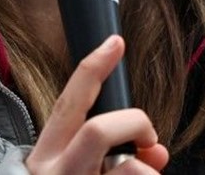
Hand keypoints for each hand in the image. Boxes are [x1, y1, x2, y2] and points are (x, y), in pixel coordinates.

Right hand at [26, 36, 169, 173]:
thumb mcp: (81, 173)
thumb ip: (114, 157)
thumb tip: (157, 150)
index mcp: (47, 155)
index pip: (68, 103)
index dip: (92, 69)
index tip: (115, 42)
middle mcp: (57, 172)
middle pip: (98, 129)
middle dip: (136, 124)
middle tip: (149, 139)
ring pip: (129, 167)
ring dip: (148, 171)